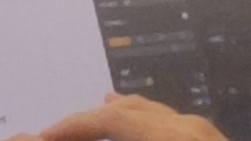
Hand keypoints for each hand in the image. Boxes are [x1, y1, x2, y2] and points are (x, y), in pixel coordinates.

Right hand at [15, 95, 229, 140]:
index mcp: (172, 138)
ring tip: (93, 115)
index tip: (45, 135)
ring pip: (153, 114)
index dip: (75, 125)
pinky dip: (147, 122)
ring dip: (117, 117)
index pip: (113, 119)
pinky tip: (144, 122)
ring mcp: (205, 135)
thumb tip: (57, 140)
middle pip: (129, 112)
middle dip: (90, 121)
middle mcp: (189, 128)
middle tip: (59, 134)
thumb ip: (120, 140)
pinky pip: (173, 123)